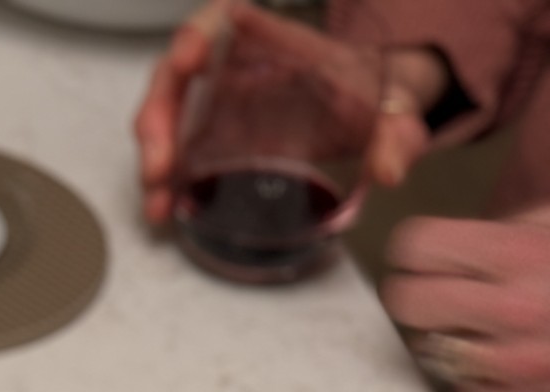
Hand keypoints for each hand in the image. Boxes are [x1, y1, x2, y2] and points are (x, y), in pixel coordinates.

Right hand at [133, 4, 441, 226]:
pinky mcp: (204, 139)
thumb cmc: (369, 100)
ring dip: (154, 156)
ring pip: (164, 116)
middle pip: (174, 76)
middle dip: (158, 115)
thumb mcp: (393, 111)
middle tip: (161, 162)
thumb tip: (391, 170)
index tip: (188, 57)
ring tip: (156, 198)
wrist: (364, 118)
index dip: (198, 33)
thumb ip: (397, 133)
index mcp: (272, 43)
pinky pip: (172, 153)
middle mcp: (229, 68)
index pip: (222, 21)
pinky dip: (161, 182)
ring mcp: (210, 105)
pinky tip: (161, 211)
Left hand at [384, 207, 549, 391]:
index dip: (421, 248)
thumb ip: (508, 232)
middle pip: (409, 301)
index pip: (417, 246)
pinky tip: (522, 357)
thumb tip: (443, 248)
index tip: (427, 255)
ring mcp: (520, 366)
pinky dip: (488, 378)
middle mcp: (514, 311)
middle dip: (426, 293)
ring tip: (502, 325)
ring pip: (437, 352)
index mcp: (521, 254)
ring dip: (460, 338)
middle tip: (452, 292)